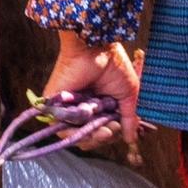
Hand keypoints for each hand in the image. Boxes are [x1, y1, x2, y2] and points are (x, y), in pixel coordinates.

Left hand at [42, 32, 142, 164]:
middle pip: (91, 135)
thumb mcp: (128, 94)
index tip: (121, 130)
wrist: (97, 48)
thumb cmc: (114, 65)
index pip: (103, 128)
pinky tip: (93, 130)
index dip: (112, 134)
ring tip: (105, 131)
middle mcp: (84, 107)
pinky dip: (79, 134)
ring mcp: (70, 108)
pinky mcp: (56, 108)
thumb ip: (129, 118)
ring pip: (78, 135)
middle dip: (104, 137)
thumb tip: (131, 139)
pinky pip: (64, 130)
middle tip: (112, 130)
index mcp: (100, 103)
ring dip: (94, 137)